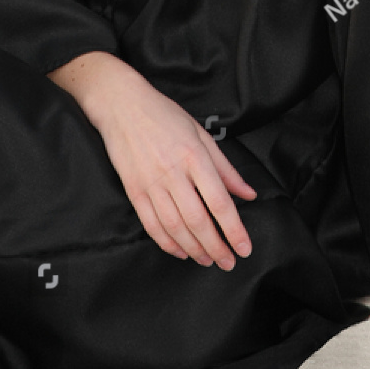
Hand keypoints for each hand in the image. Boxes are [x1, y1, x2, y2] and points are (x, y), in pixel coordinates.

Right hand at [48, 52, 255, 268]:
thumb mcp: (201, 134)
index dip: (234, 229)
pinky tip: (181, 251)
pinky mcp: (134, 190)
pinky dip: (167, 243)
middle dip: (216, 247)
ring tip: (208, 260)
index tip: (244, 248)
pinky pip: (151, 224)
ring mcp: (150, 183)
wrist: (121, 106)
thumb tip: (247, 194)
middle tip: (229, 262)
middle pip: (197, 221)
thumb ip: (225, 168)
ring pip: (175, 227)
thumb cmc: (164, 115)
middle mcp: (173, 173)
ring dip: (194, 249)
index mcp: (194, 156)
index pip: (218, 202)